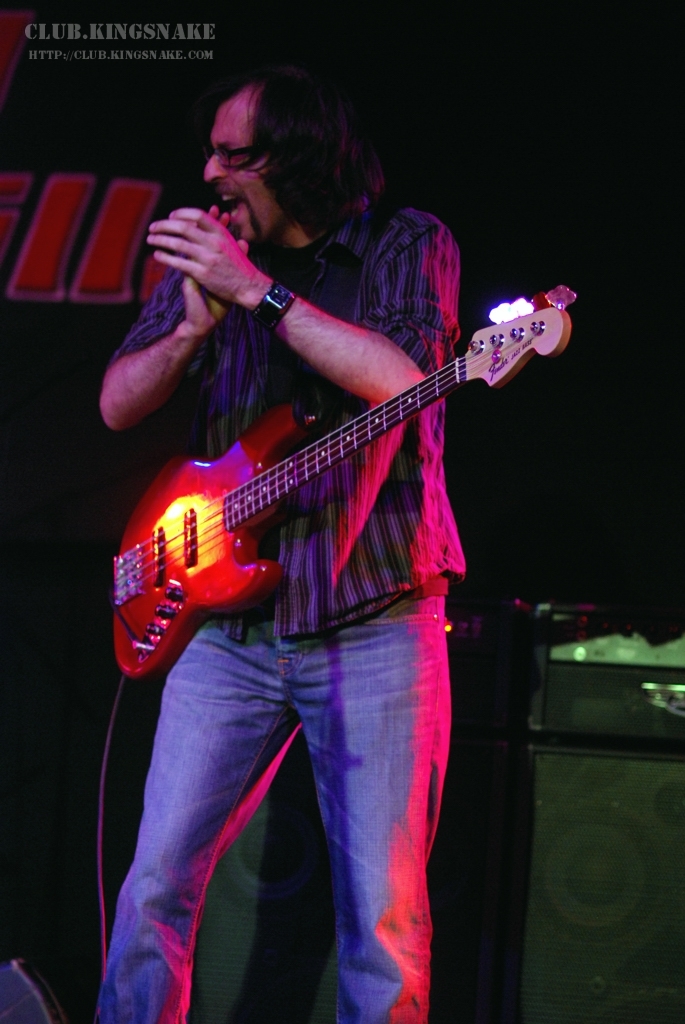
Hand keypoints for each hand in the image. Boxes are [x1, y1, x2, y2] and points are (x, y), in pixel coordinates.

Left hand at [147, 206, 268, 309]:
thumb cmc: (239, 265)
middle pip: (184, 228)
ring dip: (161, 240)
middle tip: (153, 227)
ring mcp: (208, 259)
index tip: (171, 216)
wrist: (248, 287)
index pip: (197, 215)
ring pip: (178, 244)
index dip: (181, 214)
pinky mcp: (202, 274)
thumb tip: (203, 220)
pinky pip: (179, 263)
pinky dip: (166, 258)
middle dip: (164, 225)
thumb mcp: (231, 243)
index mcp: (221, 233)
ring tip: (150, 239)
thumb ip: (216, 232)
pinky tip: (157, 255)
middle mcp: (214, 243)